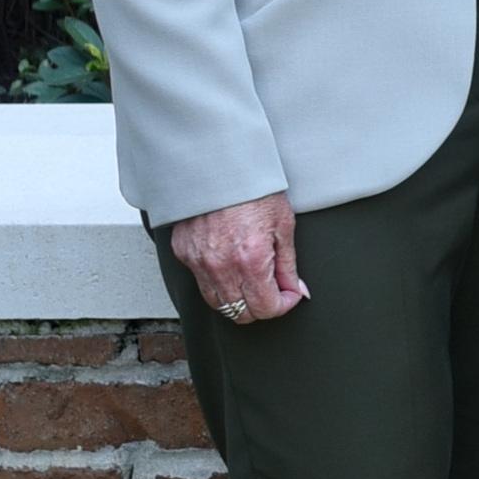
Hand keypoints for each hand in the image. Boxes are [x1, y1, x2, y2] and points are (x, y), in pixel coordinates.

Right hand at [168, 194, 306, 323]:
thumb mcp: (283, 224)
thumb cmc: (253, 188)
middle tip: (272, 288)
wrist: (219, 164)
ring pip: (218, 304)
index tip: (289, 294)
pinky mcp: (184, 253)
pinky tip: (230, 264)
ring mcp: (198, 262)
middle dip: (261, 306)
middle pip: (241, 313)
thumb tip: (295, 289)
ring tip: (251, 279)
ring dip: (238, 299)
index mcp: (250, 260)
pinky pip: (201, 282)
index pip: (265, 309)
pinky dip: (217, 281)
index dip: (283, 305)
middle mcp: (220, 267)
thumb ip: (288, 264)